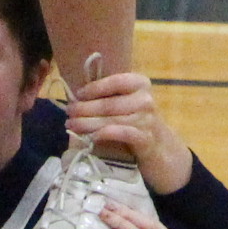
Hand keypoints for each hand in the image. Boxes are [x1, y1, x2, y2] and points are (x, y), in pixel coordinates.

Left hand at [67, 69, 194, 194]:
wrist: (159, 146)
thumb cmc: (135, 120)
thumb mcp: (126, 103)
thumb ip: (109, 96)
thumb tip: (77, 97)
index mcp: (140, 84)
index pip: (114, 81)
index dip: (94, 88)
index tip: (77, 94)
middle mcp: (145, 99)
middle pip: (108, 103)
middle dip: (84, 108)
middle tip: (68, 111)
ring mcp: (147, 119)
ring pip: (111, 120)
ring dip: (87, 123)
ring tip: (71, 125)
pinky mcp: (145, 138)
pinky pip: (121, 133)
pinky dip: (104, 134)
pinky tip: (91, 137)